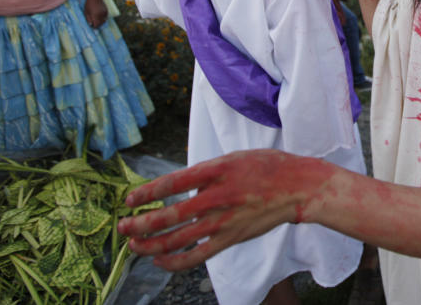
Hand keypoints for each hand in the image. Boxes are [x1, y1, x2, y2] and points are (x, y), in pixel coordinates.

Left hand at [84, 0, 107, 27]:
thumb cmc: (88, 4)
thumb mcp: (86, 12)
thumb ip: (88, 19)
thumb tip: (91, 25)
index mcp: (95, 16)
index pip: (96, 25)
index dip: (94, 26)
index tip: (92, 26)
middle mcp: (101, 15)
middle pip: (100, 23)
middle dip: (97, 24)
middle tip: (94, 23)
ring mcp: (104, 13)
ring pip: (103, 20)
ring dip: (100, 21)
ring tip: (96, 18)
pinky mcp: (106, 11)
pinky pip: (105, 17)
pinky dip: (102, 17)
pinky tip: (99, 14)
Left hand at [118, 150, 333, 270]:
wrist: (298, 187)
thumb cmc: (267, 167)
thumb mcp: (233, 158)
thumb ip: (206, 172)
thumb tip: (180, 187)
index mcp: (217, 170)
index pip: (172, 183)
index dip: (147, 193)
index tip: (129, 200)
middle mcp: (217, 197)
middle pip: (169, 216)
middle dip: (140, 223)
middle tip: (121, 225)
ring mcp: (223, 221)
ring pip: (178, 240)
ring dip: (150, 244)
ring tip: (133, 244)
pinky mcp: (230, 238)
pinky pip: (196, 256)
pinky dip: (174, 261)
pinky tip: (159, 259)